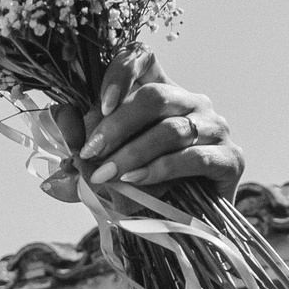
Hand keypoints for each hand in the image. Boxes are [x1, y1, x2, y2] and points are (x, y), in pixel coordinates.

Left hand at [39, 49, 241, 202]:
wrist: (186, 230)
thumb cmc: (144, 192)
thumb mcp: (102, 171)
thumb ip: (80, 149)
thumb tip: (58, 117)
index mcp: (162, 92)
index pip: (143, 58)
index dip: (122, 72)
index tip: (101, 104)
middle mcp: (191, 103)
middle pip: (154, 96)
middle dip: (115, 127)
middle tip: (89, 153)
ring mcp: (215, 128)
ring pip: (171, 129)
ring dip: (132, 153)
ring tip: (106, 176)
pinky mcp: (230, 158)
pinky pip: (194, 157)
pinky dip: (160, 169)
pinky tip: (137, 181)